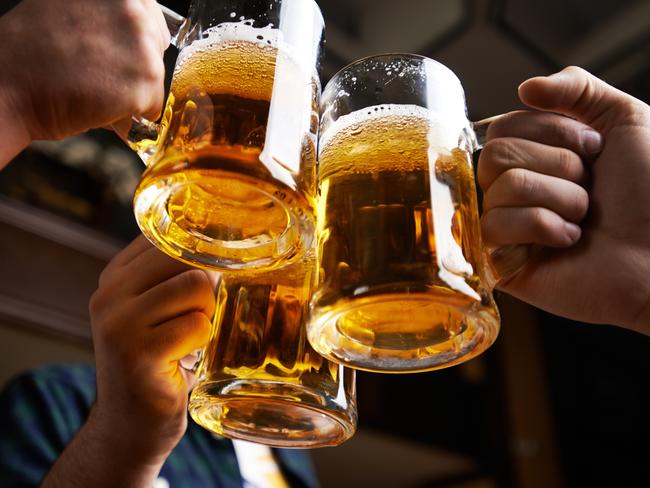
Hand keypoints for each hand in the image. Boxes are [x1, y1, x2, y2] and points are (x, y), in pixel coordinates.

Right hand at [0, 0, 169, 162]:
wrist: (10, 85)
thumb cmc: (32, 50)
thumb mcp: (72, 8)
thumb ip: (107, 12)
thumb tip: (134, 26)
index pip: (150, 15)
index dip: (132, 39)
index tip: (113, 50)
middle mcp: (133, 8)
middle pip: (157, 44)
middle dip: (136, 62)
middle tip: (99, 70)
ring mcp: (142, 44)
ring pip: (155, 76)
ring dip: (132, 89)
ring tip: (94, 86)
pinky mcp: (146, 81)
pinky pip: (153, 105)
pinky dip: (133, 112)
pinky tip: (100, 102)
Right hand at [88, 236, 214, 464]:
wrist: (128, 427)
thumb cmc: (157, 362)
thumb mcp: (155, 310)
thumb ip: (175, 275)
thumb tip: (229, 244)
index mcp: (115, 276)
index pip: (170, 237)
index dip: (202, 255)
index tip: (208, 280)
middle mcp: (109, 294)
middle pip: (187, 258)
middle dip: (207, 288)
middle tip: (196, 320)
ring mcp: (119, 323)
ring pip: (196, 286)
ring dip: (207, 316)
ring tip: (189, 340)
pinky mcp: (137, 353)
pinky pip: (197, 325)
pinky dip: (203, 343)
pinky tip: (185, 359)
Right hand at [480, 66, 649, 333]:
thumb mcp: (626, 119)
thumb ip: (577, 88)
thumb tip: (525, 87)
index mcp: (535, 157)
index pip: (503, 127)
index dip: (551, 132)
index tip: (594, 149)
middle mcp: (515, 189)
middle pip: (495, 155)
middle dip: (557, 166)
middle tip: (589, 187)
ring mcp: (505, 226)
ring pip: (501, 189)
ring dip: (559, 199)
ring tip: (583, 219)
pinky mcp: (501, 260)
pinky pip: (495, 227)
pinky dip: (542, 227)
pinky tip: (567, 241)